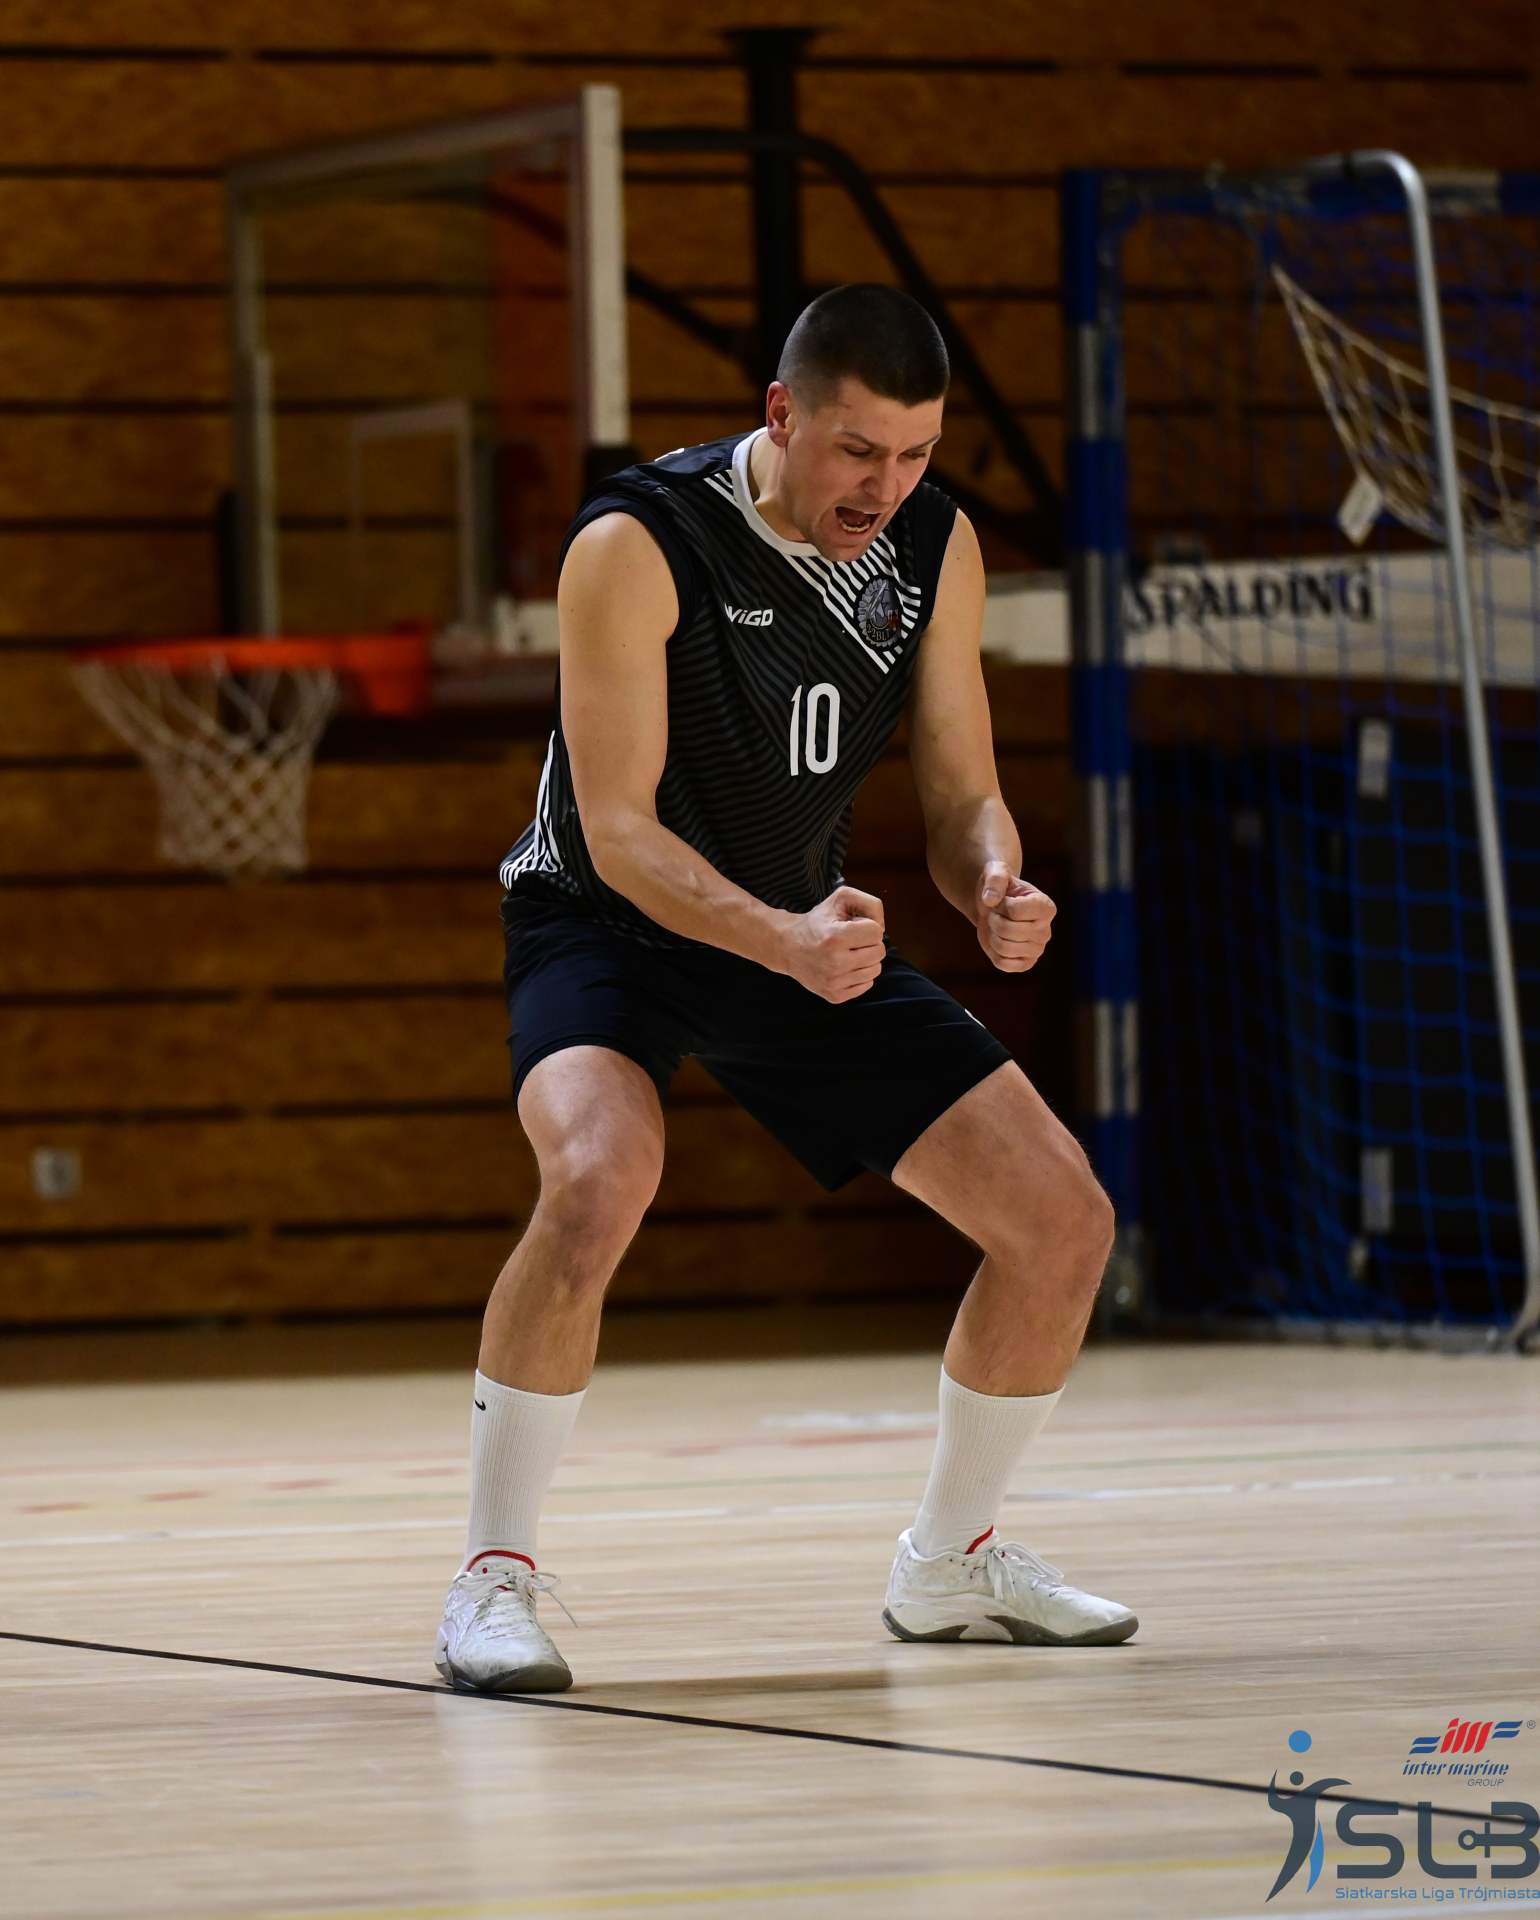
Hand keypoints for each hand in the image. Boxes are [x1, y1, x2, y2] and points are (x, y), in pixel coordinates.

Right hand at [779, 885, 885, 1002]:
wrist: (787, 947)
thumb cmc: (818, 921)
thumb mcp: (841, 898)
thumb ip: (870, 904)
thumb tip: (883, 931)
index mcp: (836, 937)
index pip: (877, 932)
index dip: (867, 926)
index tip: (852, 926)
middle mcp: (835, 962)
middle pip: (879, 952)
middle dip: (868, 943)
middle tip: (851, 941)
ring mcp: (834, 982)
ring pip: (875, 970)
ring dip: (866, 959)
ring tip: (847, 953)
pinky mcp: (834, 996)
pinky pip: (866, 985)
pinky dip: (860, 974)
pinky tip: (844, 967)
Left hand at [975, 860, 1054, 972]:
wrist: (994, 905)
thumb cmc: (999, 887)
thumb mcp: (996, 872)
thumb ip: (995, 878)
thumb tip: (989, 900)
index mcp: (1046, 907)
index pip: (1015, 911)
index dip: (1001, 904)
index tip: (1003, 900)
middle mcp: (1046, 930)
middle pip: (1008, 930)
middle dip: (993, 920)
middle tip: (997, 914)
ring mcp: (1037, 949)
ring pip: (1003, 948)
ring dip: (992, 935)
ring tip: (998, 926)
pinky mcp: (1026, 964)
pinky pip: (1003, 963)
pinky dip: (993, 952)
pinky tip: (999, 940)